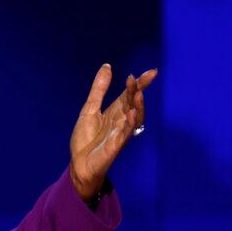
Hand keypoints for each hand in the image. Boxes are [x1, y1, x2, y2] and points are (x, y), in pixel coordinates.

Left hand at [69, 63, 157, 199]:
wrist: (79, 164)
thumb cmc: (85, 139)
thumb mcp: (89, 109)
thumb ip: (99, 89)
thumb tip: (107, 66)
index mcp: (115, 112)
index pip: (130, 94)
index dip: (140, 83)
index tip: (152, 72)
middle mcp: (122, 121)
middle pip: (134, 103)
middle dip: (139, 91)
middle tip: (140, 78)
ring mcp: (121, 133)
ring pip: (135, 118)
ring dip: (138, 105)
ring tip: (138, 93)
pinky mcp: (116, 146)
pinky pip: (127, 134)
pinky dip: (131, 124)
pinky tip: (132, 113)